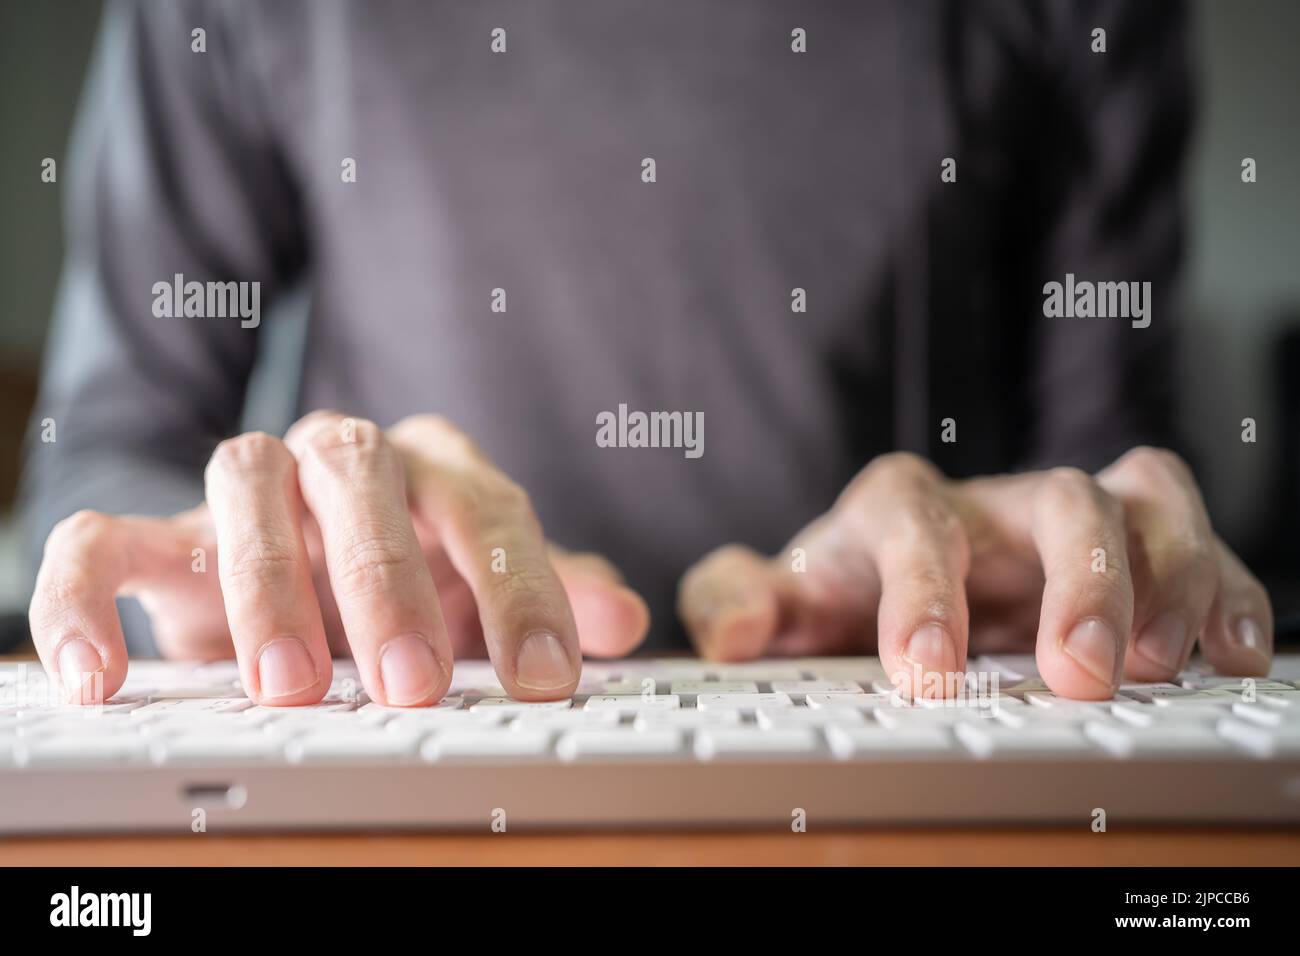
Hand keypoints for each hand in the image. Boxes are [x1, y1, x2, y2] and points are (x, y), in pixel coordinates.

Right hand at [29, 412, 648, 704]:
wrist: (296, 568)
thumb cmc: (407, 580)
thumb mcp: (481, 593)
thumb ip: (548, 596)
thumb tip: (625, 621)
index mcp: (433, 467)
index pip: (486, 505)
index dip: (520, 587)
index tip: (544, 675)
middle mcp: (342, 457)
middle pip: (363, 475)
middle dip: (388, 578)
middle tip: (413, 679)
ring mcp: (250, 485)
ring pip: (247, 482)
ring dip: (266, 580)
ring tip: (290, 681)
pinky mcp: (161, 533)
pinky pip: (105, 535)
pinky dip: (88, 592)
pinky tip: (104, 672)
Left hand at [678, 448, 1271, 698]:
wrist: (893, 583)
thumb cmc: (838, 594)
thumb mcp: (774, 603)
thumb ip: (736, 602)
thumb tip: (736, 629)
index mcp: (897, 506)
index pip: (914, 521)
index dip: (924, 592)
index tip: (929, 674)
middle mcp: (992, 503)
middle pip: (1058, 498)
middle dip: (1079, 582)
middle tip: (1080, 675)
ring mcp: (1067, 523)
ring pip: (1142, 501)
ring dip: (1167, 577)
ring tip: (1157, 662)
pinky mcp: (1131, 554)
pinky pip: (1202, 542)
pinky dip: (1229, 589)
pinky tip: (1233, 650)